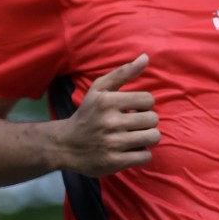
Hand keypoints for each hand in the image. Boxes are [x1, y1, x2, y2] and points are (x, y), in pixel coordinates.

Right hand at [56, 54, 160, 177]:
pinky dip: (141, 153)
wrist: (66, 145)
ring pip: (153, 137)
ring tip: (135, 136)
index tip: (132, 110)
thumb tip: (145, 57)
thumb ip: (123, 72)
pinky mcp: (114, 162)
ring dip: (147, 137)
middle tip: (133, 124)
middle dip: (146, 121)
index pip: (148, 100)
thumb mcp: (99, 89)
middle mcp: (110, 122)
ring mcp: (112, 144)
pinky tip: (130, 150)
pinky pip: (145, 156)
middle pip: (153, 119)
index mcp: (107, 101)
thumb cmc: (87, 114)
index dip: (143, 105)